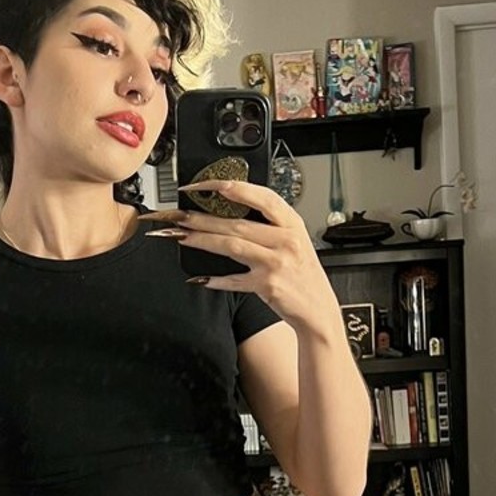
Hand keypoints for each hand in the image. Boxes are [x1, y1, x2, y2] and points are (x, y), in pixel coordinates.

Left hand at [140, 179, 336, 329]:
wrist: (318, 309)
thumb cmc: (302, 275)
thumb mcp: (294, 242)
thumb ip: (269, 226)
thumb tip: (228, 213)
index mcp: (292, 223)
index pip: (261, 196)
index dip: (231, 187)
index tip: (204, 186)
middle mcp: (285, 240)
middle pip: (236, 223)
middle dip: (202, 217)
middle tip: (176, 214)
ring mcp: (276, 263)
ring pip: (231, 245)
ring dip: (201, 240)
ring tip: (178, 236)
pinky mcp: (267, 286)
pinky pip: (234, 281)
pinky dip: (216, 280)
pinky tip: (199, 279)